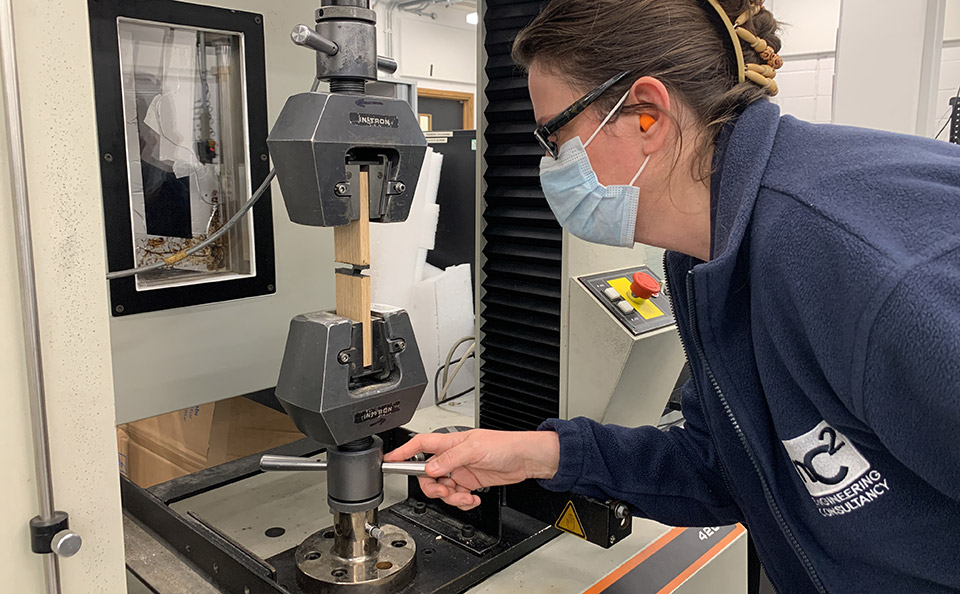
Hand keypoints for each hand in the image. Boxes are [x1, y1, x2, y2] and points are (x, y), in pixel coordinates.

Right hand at [383, 429, 559, 509]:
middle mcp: (452, 457)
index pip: (419, 445)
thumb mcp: (475, 449)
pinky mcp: (470, 483)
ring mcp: (460, 470)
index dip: (402, 451)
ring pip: (441, 488)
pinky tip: (472, 499)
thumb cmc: (505, 445)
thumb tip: (429, 468)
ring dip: (450, 497)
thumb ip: (450, 459)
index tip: (388, 460)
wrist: (526, 459)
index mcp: (450, 442)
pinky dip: (462, 502)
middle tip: (444, 491)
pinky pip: (456, 496)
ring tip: (464, 497)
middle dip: (432, 487)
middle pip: (427, 473)